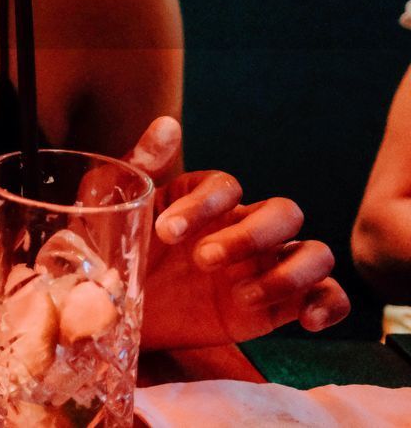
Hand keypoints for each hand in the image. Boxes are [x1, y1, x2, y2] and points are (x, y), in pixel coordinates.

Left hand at [124, 118, 349, 348]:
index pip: (227, 186)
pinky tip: (306, 320)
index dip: (203, 205)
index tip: (165, 232)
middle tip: (201, 261)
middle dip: (249, 237)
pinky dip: (330, 303)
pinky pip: (329, 296)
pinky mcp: (278, 307)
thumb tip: (168, 124)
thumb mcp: (112, 205)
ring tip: (241, 295)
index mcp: (207, 200)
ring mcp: (266, 267)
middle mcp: (244, 228)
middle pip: (284, 213)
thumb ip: (139, 165)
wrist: (112, 314)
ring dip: (289, 273)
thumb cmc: (112, 251)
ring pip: (315, 253)